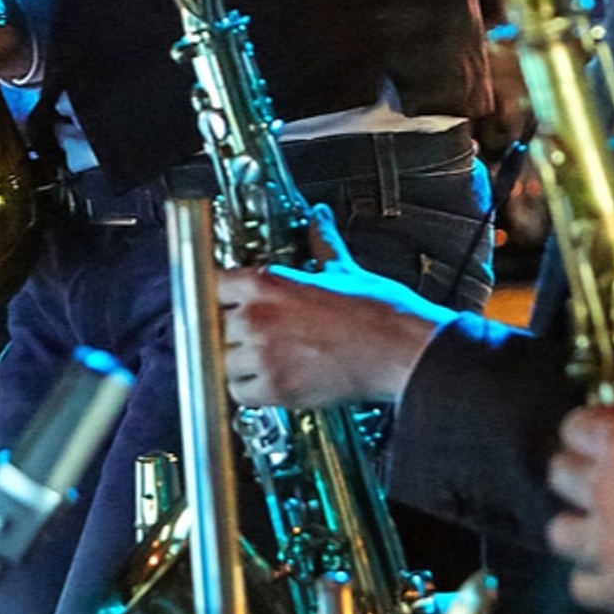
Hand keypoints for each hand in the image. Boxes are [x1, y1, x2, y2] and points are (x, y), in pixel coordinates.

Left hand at [218, 204, 453, 409]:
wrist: (402, 351)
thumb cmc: (378, 313)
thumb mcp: (342, 269)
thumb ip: (320, 243)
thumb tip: (318, 220)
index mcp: (265, 283)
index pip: (211, 285)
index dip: (220, 298)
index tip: (225, 305)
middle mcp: (256, 316)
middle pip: (212, 325)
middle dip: (229, 332)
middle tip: (254, 338)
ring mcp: (263, 353)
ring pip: (221, 361)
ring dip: (238, 363)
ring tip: (266, 361)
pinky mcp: (275, 387)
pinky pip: (239, 392)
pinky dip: (250, 391)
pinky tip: (270, 382)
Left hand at [547, 320, 613, 613]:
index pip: (575, 426)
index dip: (594, 431)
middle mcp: (601, 491)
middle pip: (559, 474)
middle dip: (580, 476)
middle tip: (612, 484)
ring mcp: (604, 544)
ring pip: (559, 531)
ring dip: (580, 530)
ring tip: (608, 531)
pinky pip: (581, 586)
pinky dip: (596, 582)